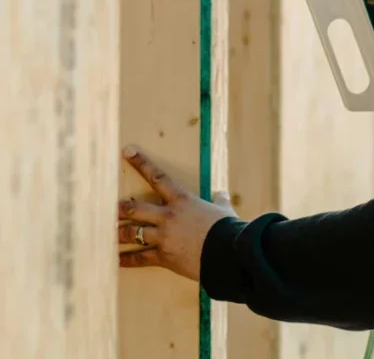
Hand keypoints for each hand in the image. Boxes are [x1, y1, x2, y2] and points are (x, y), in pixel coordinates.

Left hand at [118, 145, 237, 280]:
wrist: (226, 251)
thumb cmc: (227, 227)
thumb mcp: (223, 210)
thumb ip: (219, 201)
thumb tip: (221, 194)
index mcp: (182, 200)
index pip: (158, 177)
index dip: (141, 163)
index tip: (128, 151)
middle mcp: (168, 216)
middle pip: (135, 208)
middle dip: (120, 208)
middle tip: (109, 207)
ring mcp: (163, 237)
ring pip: (133, 233)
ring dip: (119, 233)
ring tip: (108, 232)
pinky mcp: (163, 256)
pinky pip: (140, 258)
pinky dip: (127, 260)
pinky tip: (117, 260)